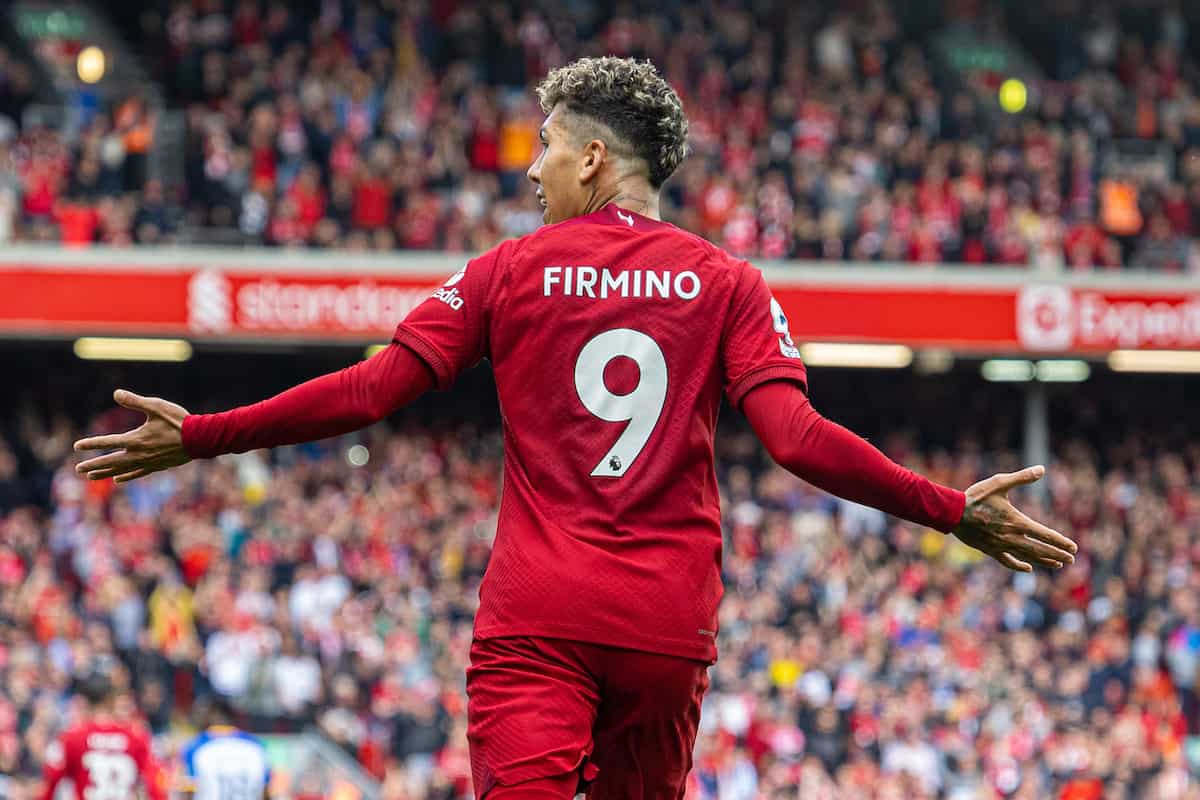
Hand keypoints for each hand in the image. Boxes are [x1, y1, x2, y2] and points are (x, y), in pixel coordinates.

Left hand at [74, 390, 191, 482]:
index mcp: (136, 439)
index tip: (77, 446)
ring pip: (122, 470)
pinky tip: (118, 479)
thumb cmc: (178, 420)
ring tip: (91, 477)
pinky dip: (127, 476)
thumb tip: (115, 394)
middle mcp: (139, 453)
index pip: (108, 442)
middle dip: (93, 465)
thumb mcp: (156, 406)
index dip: (91, 444)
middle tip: (78, 469)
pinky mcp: (157, 466)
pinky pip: (138, 473)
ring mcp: (148, 462)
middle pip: (111, 461)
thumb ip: (135, 401)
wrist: (200, 439)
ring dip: (105, 473)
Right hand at [952, 465, 1076, 571]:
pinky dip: (1019, 566)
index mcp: (1016, 521)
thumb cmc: (976, 496)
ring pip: (1027, 556)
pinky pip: (1007, 561)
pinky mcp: (990, 550)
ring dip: (1044, 561)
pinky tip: (1028, 568)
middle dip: (1057, 554)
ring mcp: (1000, 545)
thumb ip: (1022, 477)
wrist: (952, 512)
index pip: (1045, 534)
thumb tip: (1042, 469)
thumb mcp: (999, 483)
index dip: (1061, 542)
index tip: (1073, 547)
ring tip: (1057, 565)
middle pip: (1040, 549)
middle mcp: (1011, 536)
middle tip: (1071, 559)